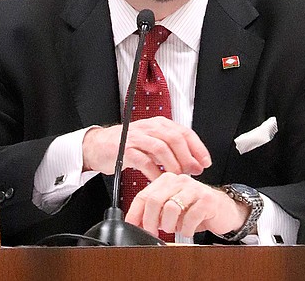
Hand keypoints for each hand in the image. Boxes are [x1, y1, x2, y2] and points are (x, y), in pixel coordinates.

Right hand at [82, 117, 210, 179]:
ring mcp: (137, 138)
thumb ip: (172, 150)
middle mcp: (149, 128)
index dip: (198, 148)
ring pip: (161, 148)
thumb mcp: (153, 143)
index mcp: (159, 124)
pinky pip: (144, 161)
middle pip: (175, 139)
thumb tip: (194, 163)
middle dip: (187, 157)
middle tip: (193, 172)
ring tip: (177, 177)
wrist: (98, 146)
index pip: (185, 132)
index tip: (205, 162)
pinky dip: (154, 172)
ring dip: (172, 165)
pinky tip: (159, 180)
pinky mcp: (125, 150)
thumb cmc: (128, 146)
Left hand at [124, 173, 250, 237]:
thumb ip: (155, 212)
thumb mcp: (171, 209)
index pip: (144, 195)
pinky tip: (187, 230)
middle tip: (152, 232)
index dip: (135, 213)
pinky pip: (190, 218)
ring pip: (171, 207)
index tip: (131, 226)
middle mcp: (180, 181)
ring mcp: (194, 189)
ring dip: (168, 225)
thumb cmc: (195, 210)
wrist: (223, 210)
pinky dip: (185, 229)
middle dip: (149, 221)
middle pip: (154, 200)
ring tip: (173, 229)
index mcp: (167, 181)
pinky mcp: (208, 200)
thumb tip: (136, 224)